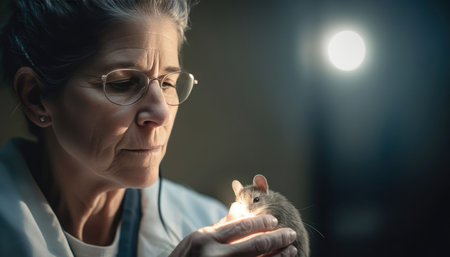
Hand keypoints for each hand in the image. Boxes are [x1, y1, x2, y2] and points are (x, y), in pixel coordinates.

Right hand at [169, 206, 297, 256]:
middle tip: (291, 234)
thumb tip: (239, 207)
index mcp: (206, 238)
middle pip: (254, 245)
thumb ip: (220, 226)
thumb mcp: (197, 238)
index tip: (274, 220)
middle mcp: (214, 255)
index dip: (261, 222)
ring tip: (291, 250)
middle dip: (277, 239)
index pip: (241, 226)